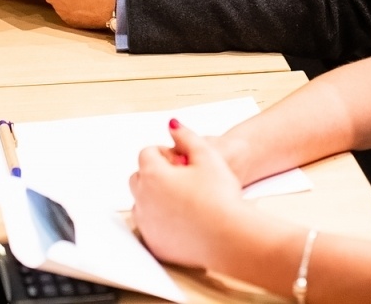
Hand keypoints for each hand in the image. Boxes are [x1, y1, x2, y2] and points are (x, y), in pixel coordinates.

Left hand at [130, 123, 247, 269]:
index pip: (147, 154)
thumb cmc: (221, 197)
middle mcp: (143, 200)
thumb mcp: (207, 155)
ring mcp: (147, 225)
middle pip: (139, 178)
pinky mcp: (155, 245)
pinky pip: (149, 228)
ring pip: (142, 204)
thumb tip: (172, 125)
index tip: (181, 160)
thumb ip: (186, 136)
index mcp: (153, 175)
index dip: (165, 153)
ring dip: (155, 197)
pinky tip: (181, 219)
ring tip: (182, 199)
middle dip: (155, 174)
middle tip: (181, 178)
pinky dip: (159, 221)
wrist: (231, 236)